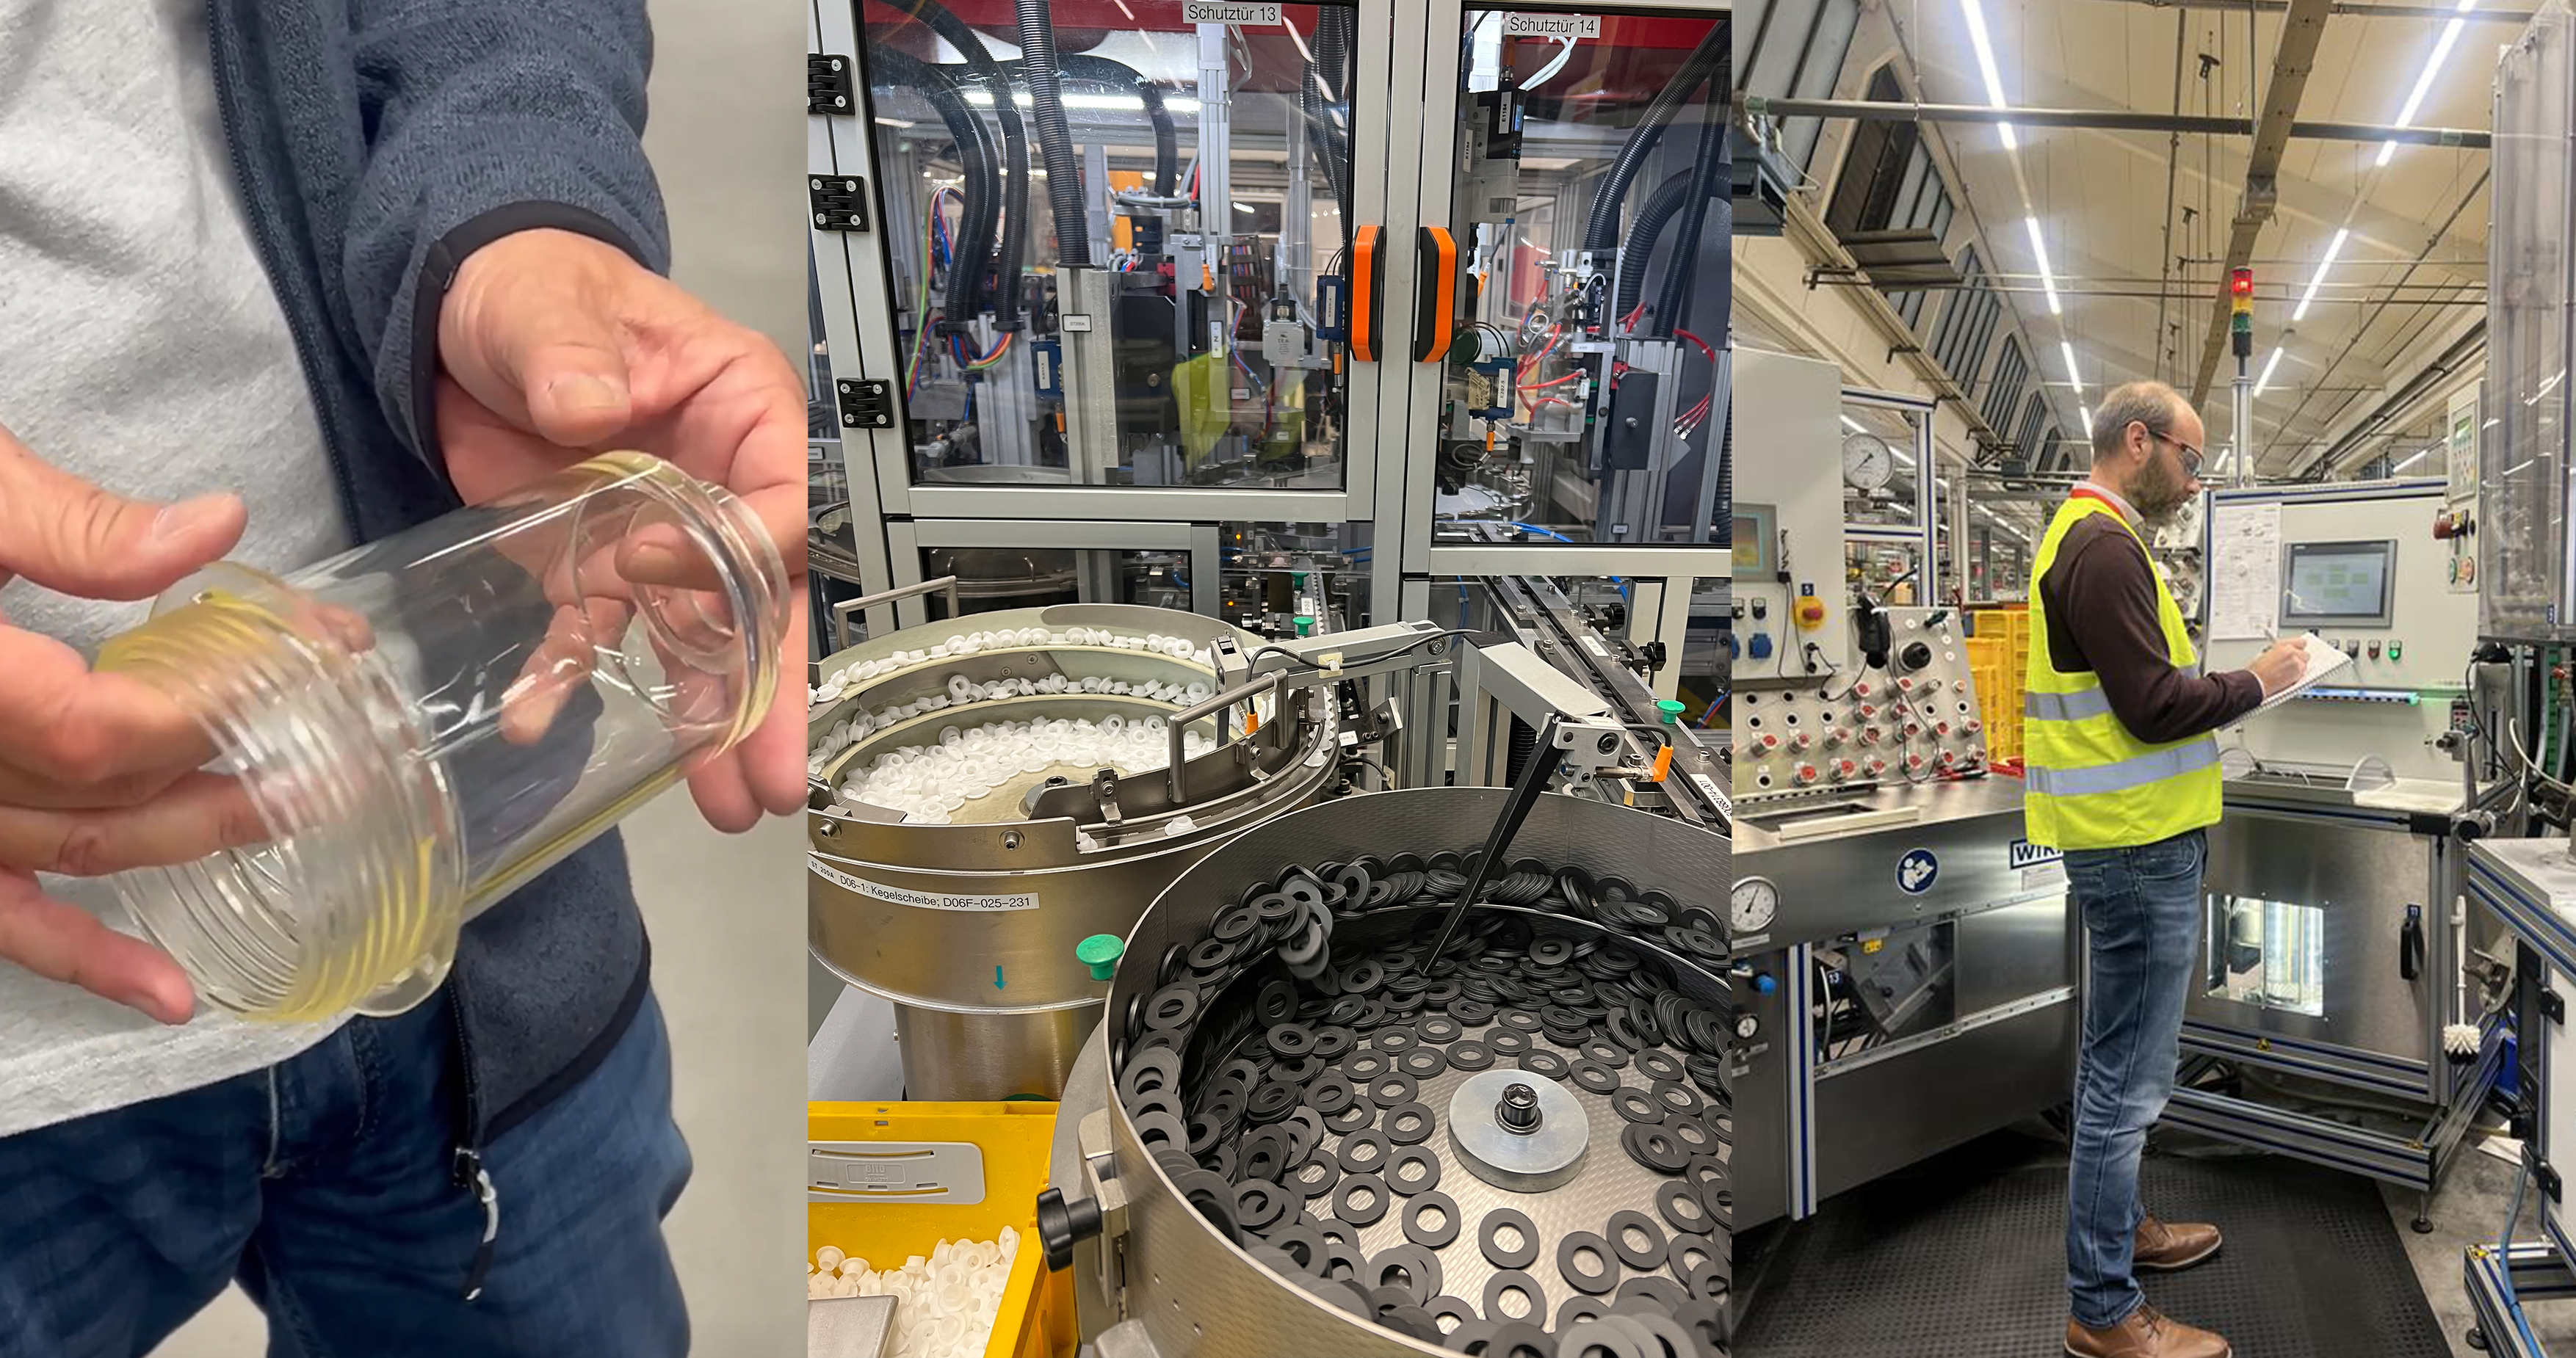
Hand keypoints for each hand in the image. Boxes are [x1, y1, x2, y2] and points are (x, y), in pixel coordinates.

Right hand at [0, 427, 269, 1023]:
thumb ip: (77, 527)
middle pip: (99, 793)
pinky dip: (79, 955)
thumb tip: (217, 528)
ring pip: (66, 851)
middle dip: (229, 762)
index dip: (215, 705)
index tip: (315, 661)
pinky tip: (171, 995)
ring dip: (183, 844)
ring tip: (291, 817)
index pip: (99, 729)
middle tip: (341, 732)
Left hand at [434, 229, 808, 832]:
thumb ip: (567, 351)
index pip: (777, 498)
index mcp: (743, 411)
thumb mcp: (548, 303)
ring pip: (699, 640)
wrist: (456, 310)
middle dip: (769, 693)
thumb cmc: (532, 285)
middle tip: (774, 778)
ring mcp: (660, 535)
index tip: (659, 568)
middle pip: (764, 598)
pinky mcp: (593, 566)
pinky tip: (543, 723)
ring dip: (704, 723)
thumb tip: (585, 405)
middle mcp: (720, 486)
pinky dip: (574, 680)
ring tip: (719, 805)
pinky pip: (597, 635)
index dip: (735, 548)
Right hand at [2248, 637, 2308, 696]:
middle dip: (2300, 659)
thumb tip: (2288, 653)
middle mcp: (2292, 652)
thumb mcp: (2266, 654)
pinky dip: (2297, 677)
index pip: (2301, 642)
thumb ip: (2280, 652)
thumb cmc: (2257, 671)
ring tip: (2286, 673)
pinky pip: (2302, 674)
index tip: (2297, 651)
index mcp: (2283, 645)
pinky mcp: (2298, 674)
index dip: (2299, 648)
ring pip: (2304, 665)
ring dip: (2298, 669)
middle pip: (2306, 655)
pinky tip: (2287, 678)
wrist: (2256, 682)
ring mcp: (2297, 663)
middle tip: (2292, 664)